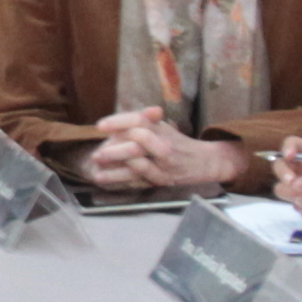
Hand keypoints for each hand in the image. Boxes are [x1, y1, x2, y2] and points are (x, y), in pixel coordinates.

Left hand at [78, 115, 233, 194]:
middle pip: (138, 144)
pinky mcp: (162, 181)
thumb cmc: (178, 143)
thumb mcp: (163, 128)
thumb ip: (144, 121)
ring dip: (116, 170)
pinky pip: (140, 181)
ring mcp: (164, 166)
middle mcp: (164, 146)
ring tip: (98, 173)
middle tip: (97, 154)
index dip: (119, 122)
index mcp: (161, 130)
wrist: (204, 162)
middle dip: (115, 149)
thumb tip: (123, 120)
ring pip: (139, 167)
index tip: (100, 126)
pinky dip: (122, 182)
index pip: (139, 121)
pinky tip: (107, 181)